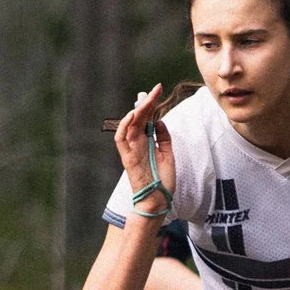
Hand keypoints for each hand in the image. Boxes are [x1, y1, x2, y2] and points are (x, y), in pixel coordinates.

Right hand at [116, 85, 175, 215]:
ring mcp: (131, 150)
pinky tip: (133, 115)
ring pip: (129, 125)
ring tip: (147, 100)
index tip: (159, 90)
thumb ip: (164, 137)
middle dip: (147, 103)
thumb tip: (158, 120)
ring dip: (137, 111)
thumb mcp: (168, 154)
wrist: (159, 199)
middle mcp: (137, 144)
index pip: (147, 119)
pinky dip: (124, 126)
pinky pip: (120, 139)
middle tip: (156, 89)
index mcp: (147, 142)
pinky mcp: (127, 158)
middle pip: (138, 119)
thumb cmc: (163, 180)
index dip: (151, 105)